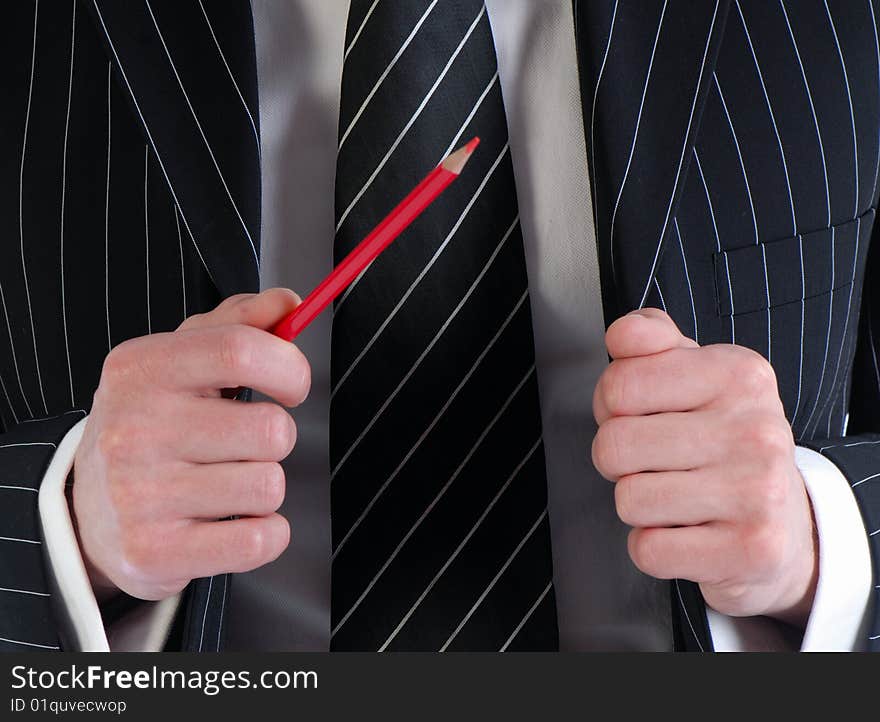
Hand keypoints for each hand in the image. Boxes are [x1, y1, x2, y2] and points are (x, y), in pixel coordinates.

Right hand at [72, 289, 309, 600]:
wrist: (86, 510)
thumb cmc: (150, 424)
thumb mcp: (179, 360)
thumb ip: (238, 324)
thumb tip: (288, 303)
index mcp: (142, 368)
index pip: (241, 351)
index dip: (289, 367)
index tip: (292, 384)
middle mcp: (134, 429)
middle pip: (270, 429)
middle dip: (275, 438)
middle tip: (241, 444)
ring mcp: (141, 495)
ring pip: (269, 485)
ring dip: (263, 487)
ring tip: (224, 483)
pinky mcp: (156, 551)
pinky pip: (260, 539)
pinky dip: (264, 533)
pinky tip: (230, 522)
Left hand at [592, 308, 817, 626]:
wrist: (790, 523)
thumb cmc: (727, 444)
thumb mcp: (697, 376)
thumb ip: (652, 342)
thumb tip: (623, 334)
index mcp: (739, 374)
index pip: (619, 385)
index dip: (612, 407)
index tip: (643, 416)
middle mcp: (756, 428)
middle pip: (614, 445)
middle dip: (620, 461)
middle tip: (657, 463)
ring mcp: (758, 491)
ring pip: (628, 499)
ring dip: (639, 505)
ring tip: (677, 496)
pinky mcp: (752, 549)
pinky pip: (649, 548)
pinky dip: (654, 546)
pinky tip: (688, 531)